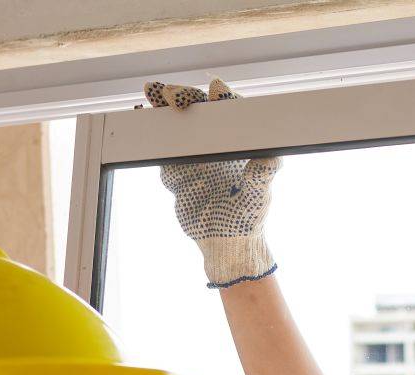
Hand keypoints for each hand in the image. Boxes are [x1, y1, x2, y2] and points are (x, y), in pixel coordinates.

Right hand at [142, 79, 279, 286]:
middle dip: (184, 97)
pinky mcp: (178, 174)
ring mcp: (196, 159)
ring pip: (177, 129)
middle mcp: (217, 148)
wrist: (225, 245)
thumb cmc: (249, 219)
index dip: (223, 99)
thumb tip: (271, 158)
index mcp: (240, 146)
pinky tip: (142, 119)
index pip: (232, 114)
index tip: (215, 90)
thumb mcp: (257, 197)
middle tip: (172, 92)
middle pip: (199, 114)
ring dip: (164, 110)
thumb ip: (262, 176)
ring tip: (152, 93)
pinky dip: (155, 137)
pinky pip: (165, 156)